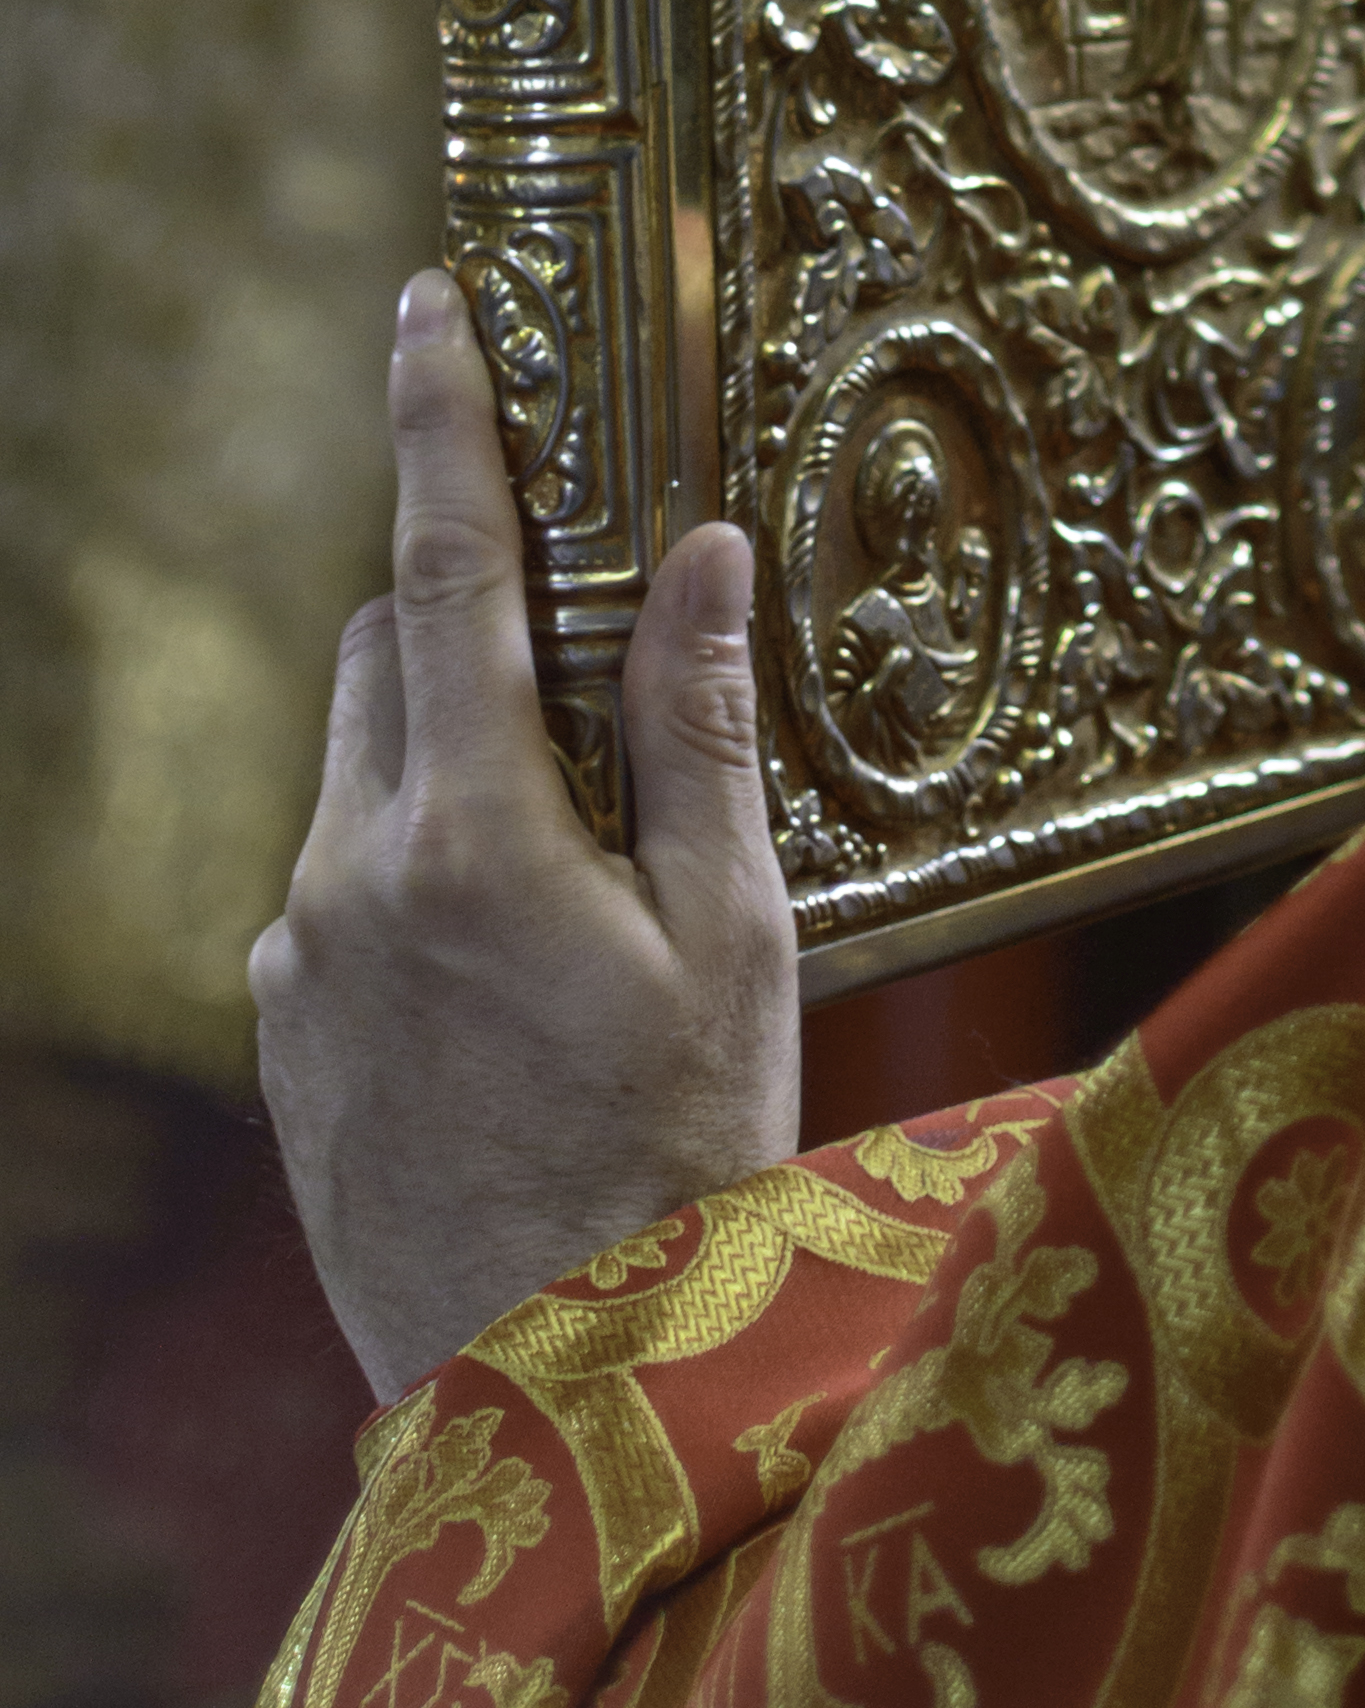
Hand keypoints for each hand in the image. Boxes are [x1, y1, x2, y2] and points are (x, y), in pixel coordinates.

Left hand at [253, 274, 800, 1401]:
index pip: (449, 573)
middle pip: (391, 656)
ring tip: (583, 880)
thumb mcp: (739, 939)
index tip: (426, 305)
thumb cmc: (683, 1164)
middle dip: (474, 620)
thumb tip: (693, 549)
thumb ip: (701, 731)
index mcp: (473, 837)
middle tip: (600, 674)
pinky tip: (520, 979)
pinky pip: (343, 888)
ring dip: (452, 761)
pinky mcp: (282, 1041)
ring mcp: (299, 967)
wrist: (554, 1402)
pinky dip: (421, 871)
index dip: (440, 425)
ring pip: (364, 775)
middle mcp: (349, 880)